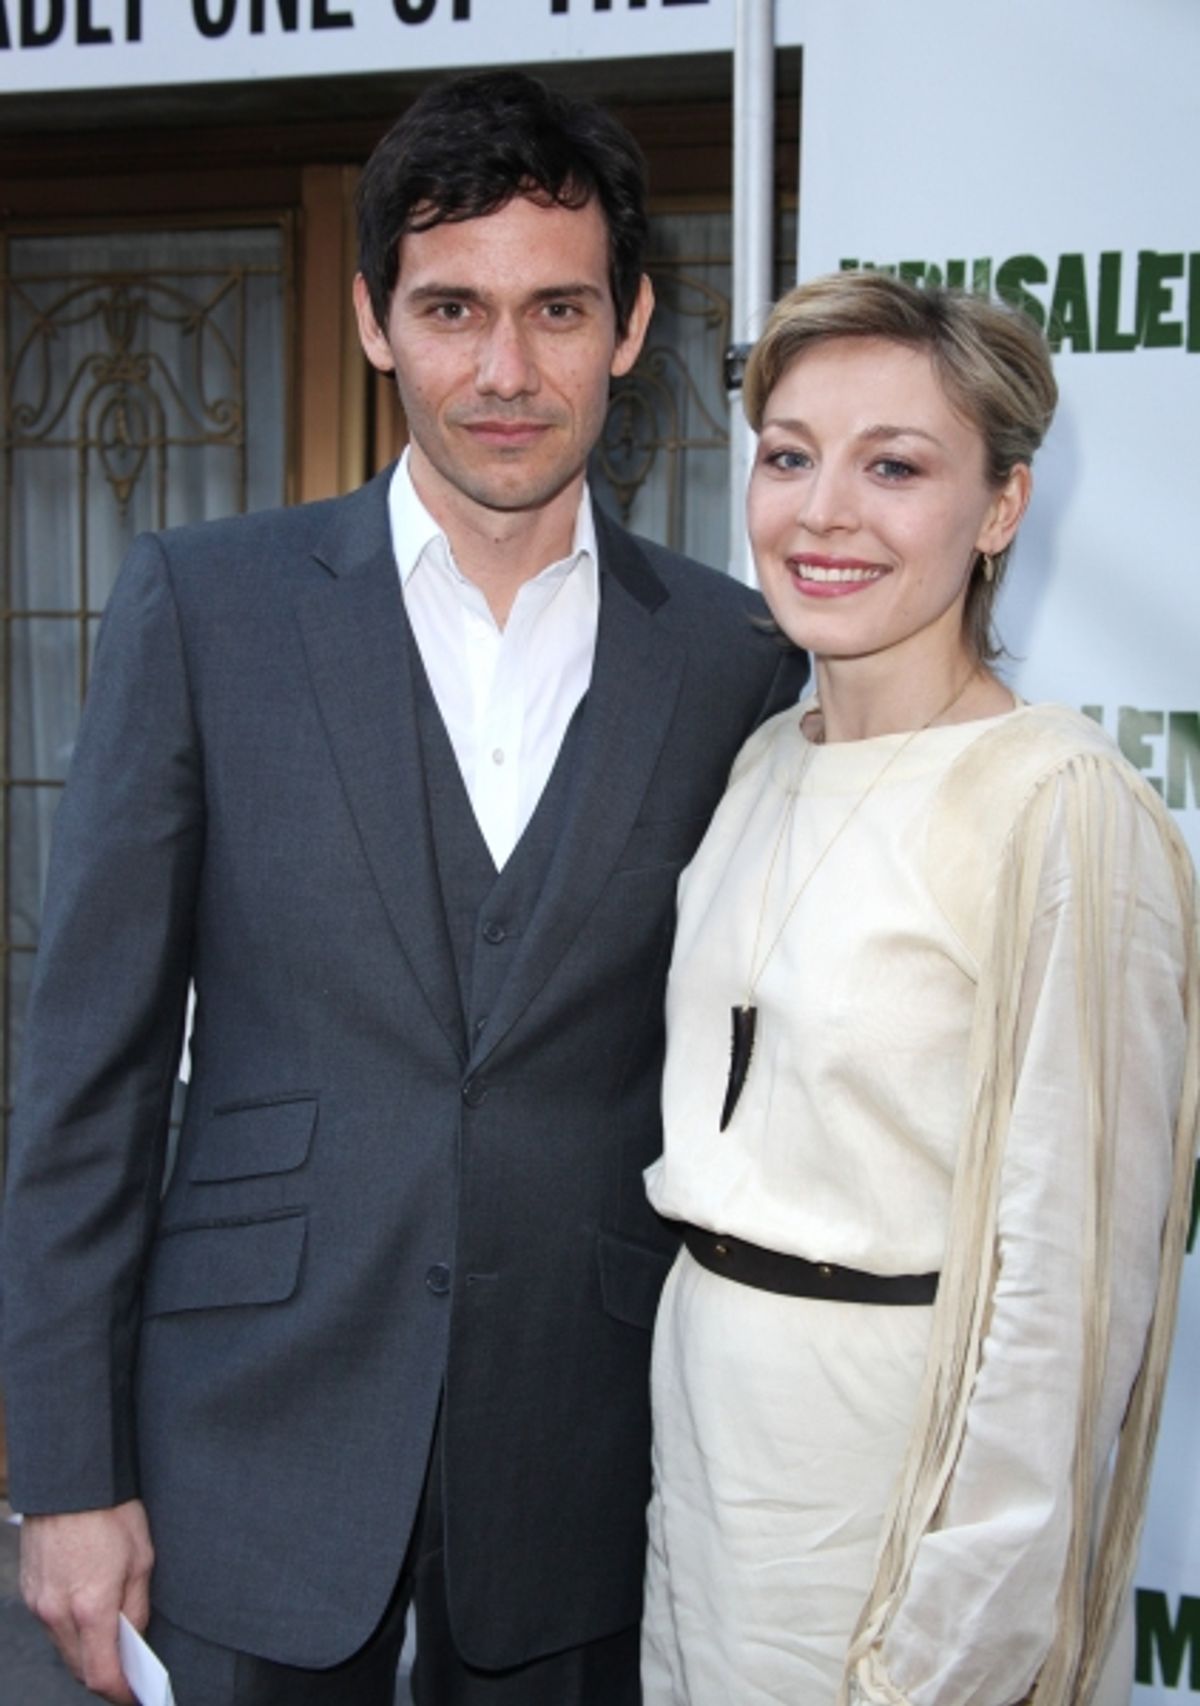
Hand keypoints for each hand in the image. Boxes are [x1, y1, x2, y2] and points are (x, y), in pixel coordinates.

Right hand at [20, 1499, 154, 1703]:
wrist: (70, 1478)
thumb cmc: (111, 1511)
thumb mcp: (141, 1557)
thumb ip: (136, 1606)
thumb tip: (134, 1637)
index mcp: (90, 1607)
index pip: (101, 1675)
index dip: (120, 1692)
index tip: (136, 1696)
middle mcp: (57, 1612)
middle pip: (79, 1667)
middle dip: (104, 1676)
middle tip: (129, 1672)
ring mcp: (38, 1602)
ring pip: (63, 1647)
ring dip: (86, 1652)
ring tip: (112, 1641)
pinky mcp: (28, 1589)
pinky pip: (50, 1624)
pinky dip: (70, 1629)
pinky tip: (89, 1615)